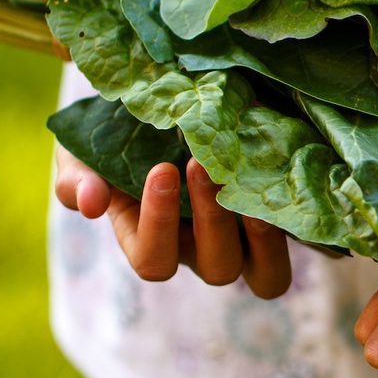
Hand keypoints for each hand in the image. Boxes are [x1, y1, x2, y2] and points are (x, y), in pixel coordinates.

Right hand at [54, 146, 292, 298]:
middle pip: (218, 269)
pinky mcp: (280, 215)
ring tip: (248, 180)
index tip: (162, 170)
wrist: (165, 105)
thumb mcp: (83, 154)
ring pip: (266, 272)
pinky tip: (283, 172)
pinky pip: (298, 239)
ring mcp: (246, 238)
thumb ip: (78, 179)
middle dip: (212, 220)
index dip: (159, 224)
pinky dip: (294, 216)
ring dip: (260, 232)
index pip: (155, 261)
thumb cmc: (115, 136)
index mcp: (153, 242)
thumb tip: (90, 202)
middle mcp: (203, 249)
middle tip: (202, 165)